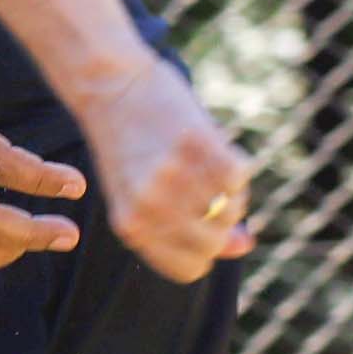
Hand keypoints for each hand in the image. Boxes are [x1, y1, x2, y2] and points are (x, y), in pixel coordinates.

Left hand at [75, 60, 257, 283]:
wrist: (108, 83)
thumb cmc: (127, 141)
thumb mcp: (143, 194)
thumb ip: (188, 228)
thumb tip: (244, 246)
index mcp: (131, 228)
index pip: (189, 270)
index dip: (203, 251)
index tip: (199, 225)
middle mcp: (151, 209)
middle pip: (214, 242)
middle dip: (220, 222)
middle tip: (206, 189)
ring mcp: (175, 178)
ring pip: (232, 209)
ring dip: (229, 191)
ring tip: (205, 163)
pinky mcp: (198, 146)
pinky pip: (239, 176)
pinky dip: (235, 163)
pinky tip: (214, 146)